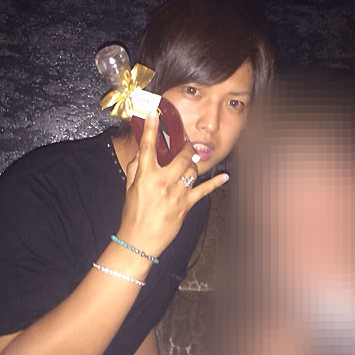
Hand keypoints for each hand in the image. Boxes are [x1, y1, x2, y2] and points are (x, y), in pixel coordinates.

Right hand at [117, 111, 228, 256]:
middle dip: (186, 147)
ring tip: (190, 160)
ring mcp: (178, 194)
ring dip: (193, 163)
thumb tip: (143, 152)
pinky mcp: (187, 205)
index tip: (154, 113)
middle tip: (185, 142)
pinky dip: (215, 183)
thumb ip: (136, 167)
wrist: (139, 240)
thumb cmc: (133, 214)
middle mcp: (164, 182)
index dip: (151, 128)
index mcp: (146, 176)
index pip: (148, 146)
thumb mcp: (129, 187)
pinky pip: (204, 191)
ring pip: (193, 170)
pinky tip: (225, 176)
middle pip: (182, 157)